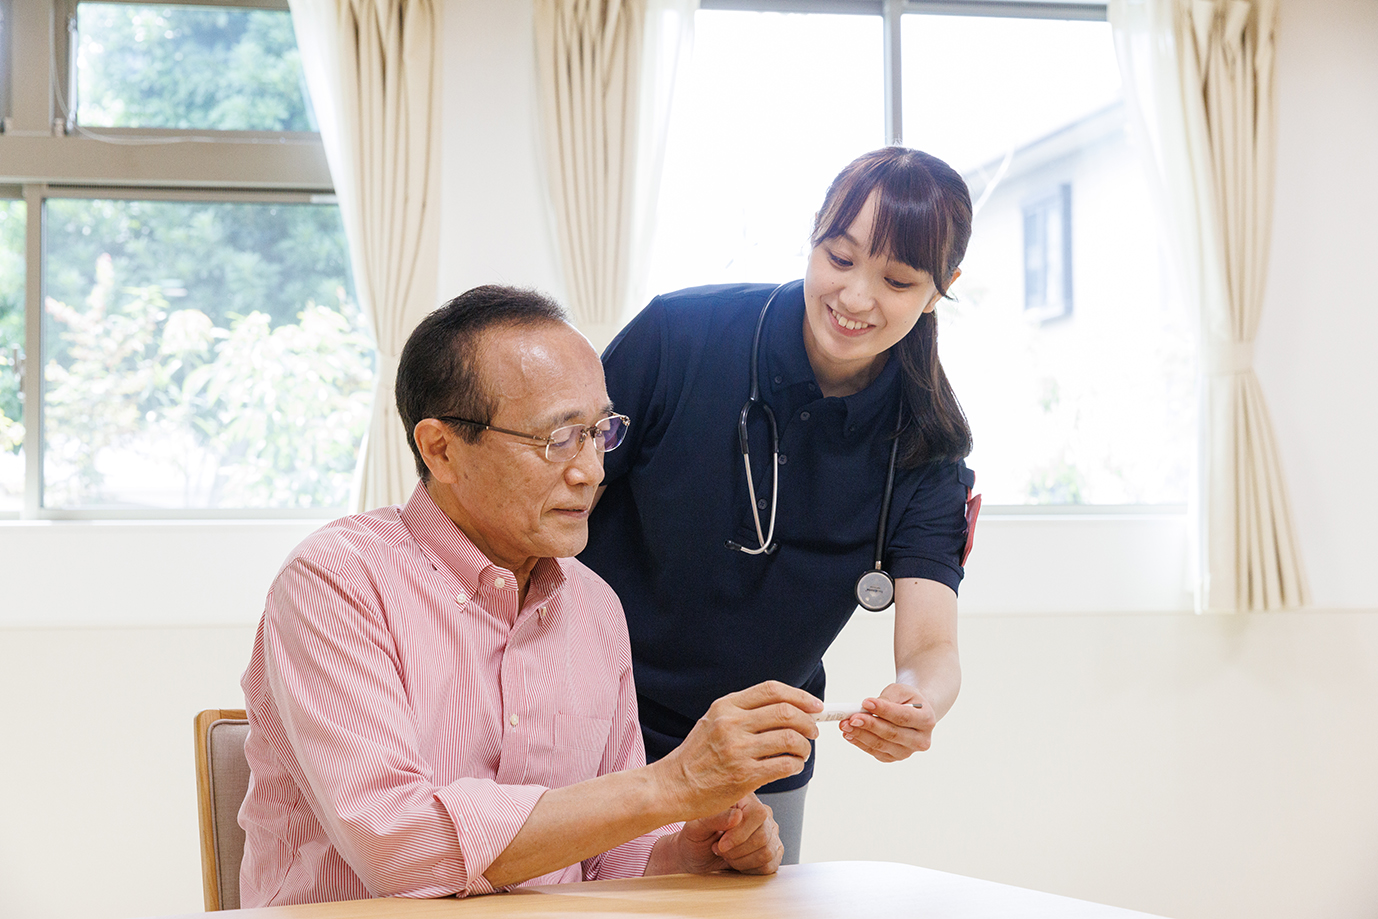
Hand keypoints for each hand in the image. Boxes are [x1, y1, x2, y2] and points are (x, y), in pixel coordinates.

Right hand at [655, 680, 819, 818]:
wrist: (673, 786)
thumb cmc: (696, 756)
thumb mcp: (712, 721)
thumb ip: (743, 712)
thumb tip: (786, 707)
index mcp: (726, 706)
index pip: (772, 690)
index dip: (800, 696)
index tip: (815, 705)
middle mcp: (732, 724)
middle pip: (786, 713)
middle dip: (808, 722)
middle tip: (813, 731)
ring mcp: (738, 750)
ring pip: (790, 739)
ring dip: (804, 747)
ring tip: (802, 752)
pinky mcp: (744, 776)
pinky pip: (785, 766)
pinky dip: (796, 765)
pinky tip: (791, 766)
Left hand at [674, 795, 782, 875]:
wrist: (697, 857)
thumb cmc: (695, 838)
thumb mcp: (696, 827)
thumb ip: (714, 818)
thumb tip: (737, 816)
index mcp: (744, 798)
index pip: (757, 814)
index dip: (740, 834)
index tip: (721, 844)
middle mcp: (762, 813)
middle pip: (763, 836)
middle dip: (737, 851)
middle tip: (720, 849)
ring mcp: (770, 832)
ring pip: (767, 852)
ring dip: (741, 861)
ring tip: (727, 855)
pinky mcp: (774, 851)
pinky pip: (770, 865)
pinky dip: (749, 869)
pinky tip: (737, 862)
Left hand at [838, 683, 936, 762]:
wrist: (914, 713)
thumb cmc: (907, 700)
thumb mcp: (901, 691)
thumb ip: (887, 698)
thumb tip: (869, 707)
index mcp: (927, 720)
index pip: (903, 717)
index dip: (884, 710)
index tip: (865, 702)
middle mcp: (920, 740)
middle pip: (892, 734)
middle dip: (869, 725)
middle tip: (851, 717)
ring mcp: (907, 752)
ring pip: (881, 745)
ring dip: (860, 735)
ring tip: (845, 725)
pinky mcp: (893, 757)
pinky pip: (875, 751)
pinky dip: (860, 742)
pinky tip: (849, 734)